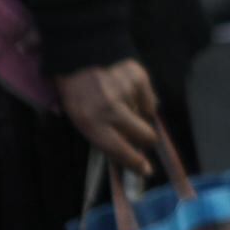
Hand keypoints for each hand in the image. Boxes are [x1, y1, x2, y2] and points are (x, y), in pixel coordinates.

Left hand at [54, 58, 180, 216]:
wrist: (79, 60)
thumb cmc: (81, 97)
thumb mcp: (84, 123)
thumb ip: (106, 139)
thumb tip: (133, 157)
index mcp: (92, 123)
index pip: (121, 150)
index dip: (135, 163)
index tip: (146, 170)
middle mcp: (110, 108)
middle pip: (146, 136)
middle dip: (146, 139)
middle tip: (140, 136)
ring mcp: (126, 91)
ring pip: (148, 116)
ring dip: (138, 114)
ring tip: (121, 103)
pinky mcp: (138, 76)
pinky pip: (151, 99)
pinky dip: (142, 99)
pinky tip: (127, 92)